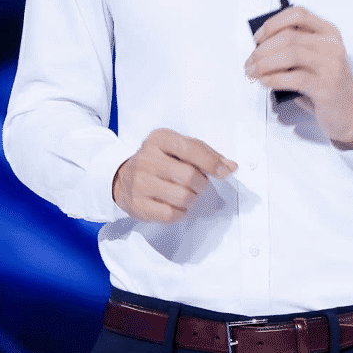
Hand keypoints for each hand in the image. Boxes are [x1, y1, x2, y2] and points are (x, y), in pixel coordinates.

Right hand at [113, 128, 236, 222]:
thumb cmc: (159, 161)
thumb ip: (204, 154)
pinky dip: (180, 212)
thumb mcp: (177, 147)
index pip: (191, 148)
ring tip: (187, 194)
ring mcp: (139, 183)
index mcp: (159, 139)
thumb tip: (230, 167)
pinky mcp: (137, 204)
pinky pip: (171, 214)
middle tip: (199, 185)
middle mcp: (146, 158)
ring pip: (182, 197)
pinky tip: (175, 205)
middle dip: (202, 184)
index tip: (226, 171)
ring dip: (192, 199)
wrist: (122, 178)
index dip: (212, 162)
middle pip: (189, 176)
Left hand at [244, 6, 352, 148]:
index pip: (297, 15)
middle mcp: (331, 45)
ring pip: (289, 54)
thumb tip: (260, 46)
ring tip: (253, 72)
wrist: (350, 111)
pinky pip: (293, 77)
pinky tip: (265, 81)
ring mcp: (331, 65)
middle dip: (263, 49)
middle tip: (250, 61)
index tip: (258, 38)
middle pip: (289, 36)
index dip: (273, 23)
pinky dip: (273, 78)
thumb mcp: (315, 58)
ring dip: (264, 63)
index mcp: (328, 32)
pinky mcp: (325, 86)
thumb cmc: (327, 83)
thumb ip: (295, 47)